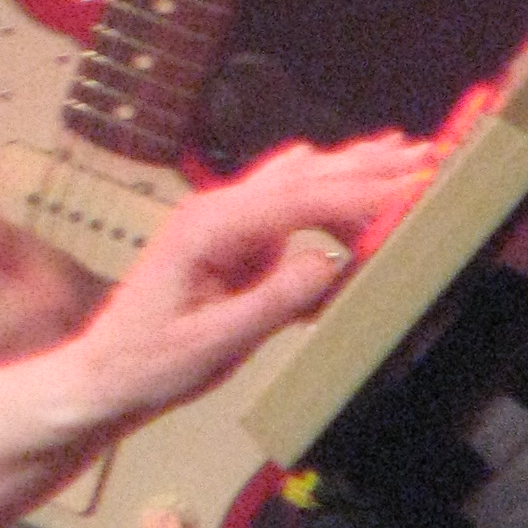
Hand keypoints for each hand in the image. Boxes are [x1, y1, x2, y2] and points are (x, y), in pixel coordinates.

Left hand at [59, 133, 431, 425]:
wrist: (104, 375)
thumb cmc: (148, 363)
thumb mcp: (215, 342)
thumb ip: (273, 301)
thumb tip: (329, 262)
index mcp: (207, 228)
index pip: (298, 200)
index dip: (358, 192)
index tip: (408, 186)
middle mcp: (215, 212)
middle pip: (302, 178)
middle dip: (365, 165)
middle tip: (424, 153)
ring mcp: (222, 224)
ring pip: (295, 184)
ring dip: (348, 169)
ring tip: (401, 152)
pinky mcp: (230, 243)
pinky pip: (285, 208)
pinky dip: (323, 192)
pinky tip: (343, 171)